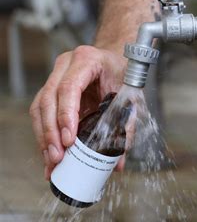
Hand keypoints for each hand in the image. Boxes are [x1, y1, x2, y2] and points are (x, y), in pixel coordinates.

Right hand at [29, 46, 127, 179]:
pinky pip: (41, 112)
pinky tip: (49, 152)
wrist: (116, 59)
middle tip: (57, 157)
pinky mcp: (51, 88)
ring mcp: (55, 75)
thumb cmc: (123, 74)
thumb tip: (117, 161)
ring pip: (39, 107)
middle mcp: (66, 65)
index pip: (69, 88)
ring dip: (44, 136)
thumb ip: (126, 126)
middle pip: (48, 99)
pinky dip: (44, 133)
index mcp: (87, 59)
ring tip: (51, 161)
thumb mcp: (131, 96)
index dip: (66, 115)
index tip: (69, 140)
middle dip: (51, 132)